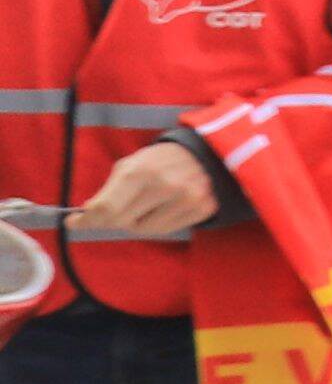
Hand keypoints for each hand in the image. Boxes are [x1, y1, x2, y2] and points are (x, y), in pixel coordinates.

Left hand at [64, 139, 218, 243]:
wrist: (206, 154)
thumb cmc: (159, 160)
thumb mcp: (130, 165)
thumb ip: (109, 190)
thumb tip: (87, 214)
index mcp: (141, 171)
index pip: (106, 208)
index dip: (86, 219)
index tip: (74, 222)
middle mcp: (165, 186)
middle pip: (122, 221)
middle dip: (110, 219)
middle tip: (109, 212)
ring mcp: (186, 199)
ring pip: (144, 229)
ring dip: (137, 221)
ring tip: (145, 205)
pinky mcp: (202, 209)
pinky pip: (167, 229)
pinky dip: (158, 223)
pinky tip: (163, 208)